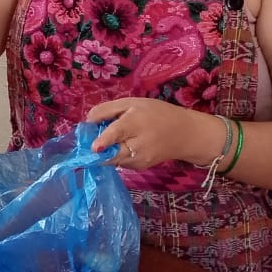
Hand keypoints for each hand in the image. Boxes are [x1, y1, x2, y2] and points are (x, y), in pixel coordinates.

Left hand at [85, 98, 220, 170]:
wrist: (184, 134)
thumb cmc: (155, 113)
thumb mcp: (131, 103)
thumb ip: (107, 110)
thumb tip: (87, 121)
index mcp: (135, 123)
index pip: (118, 133)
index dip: (105, 140)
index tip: (94, 147)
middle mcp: (139, 145)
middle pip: (111, 153)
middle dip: (97, 150)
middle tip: (90, 139)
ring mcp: (140, 159)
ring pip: (112, 160)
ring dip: (105, 152)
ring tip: (111, 139)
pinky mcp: (140, 168)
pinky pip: (120, 163)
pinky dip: (115, 156)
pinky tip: (122, 145)